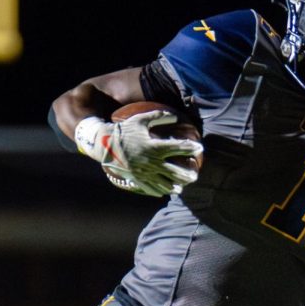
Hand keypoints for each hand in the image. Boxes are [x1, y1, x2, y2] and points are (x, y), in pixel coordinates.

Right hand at [75, 109, 202, 195]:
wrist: (104, 145)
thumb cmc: (124, 131)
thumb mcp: (140, 120)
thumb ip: (158, 116)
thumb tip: (175, 115)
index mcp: (153, 147)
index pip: (177, 148)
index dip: (190, 147)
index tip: (200, 148)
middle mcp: (151, 162)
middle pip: (175, 171)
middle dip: (187, 174)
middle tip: (195, 175)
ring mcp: (145, 173)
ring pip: (165, 183)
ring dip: (176, 186)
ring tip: (182, 186)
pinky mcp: (138, 179)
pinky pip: (152, 188)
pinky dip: (161, 190)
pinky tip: (167, 190)